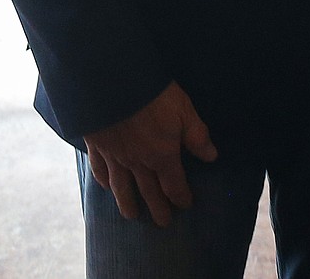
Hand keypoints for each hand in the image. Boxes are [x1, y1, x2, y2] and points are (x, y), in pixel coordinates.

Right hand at [83, 81, 216, 226]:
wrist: (115, 85)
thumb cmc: (155, 96)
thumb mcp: (185, 111)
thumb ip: (197, 136)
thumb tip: (212, 156)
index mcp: (161, 156)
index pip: (173, 184)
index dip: (180, 196)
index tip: (185, 206)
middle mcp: (137, 162)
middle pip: (149, 191)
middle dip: (157, 208)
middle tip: (163, 223)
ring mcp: (115, 156)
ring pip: (122, 187)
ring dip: (128, 203)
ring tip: (132, 216)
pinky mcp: (98, 146)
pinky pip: (100, 170)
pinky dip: (104, 182)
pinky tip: (106, 187)